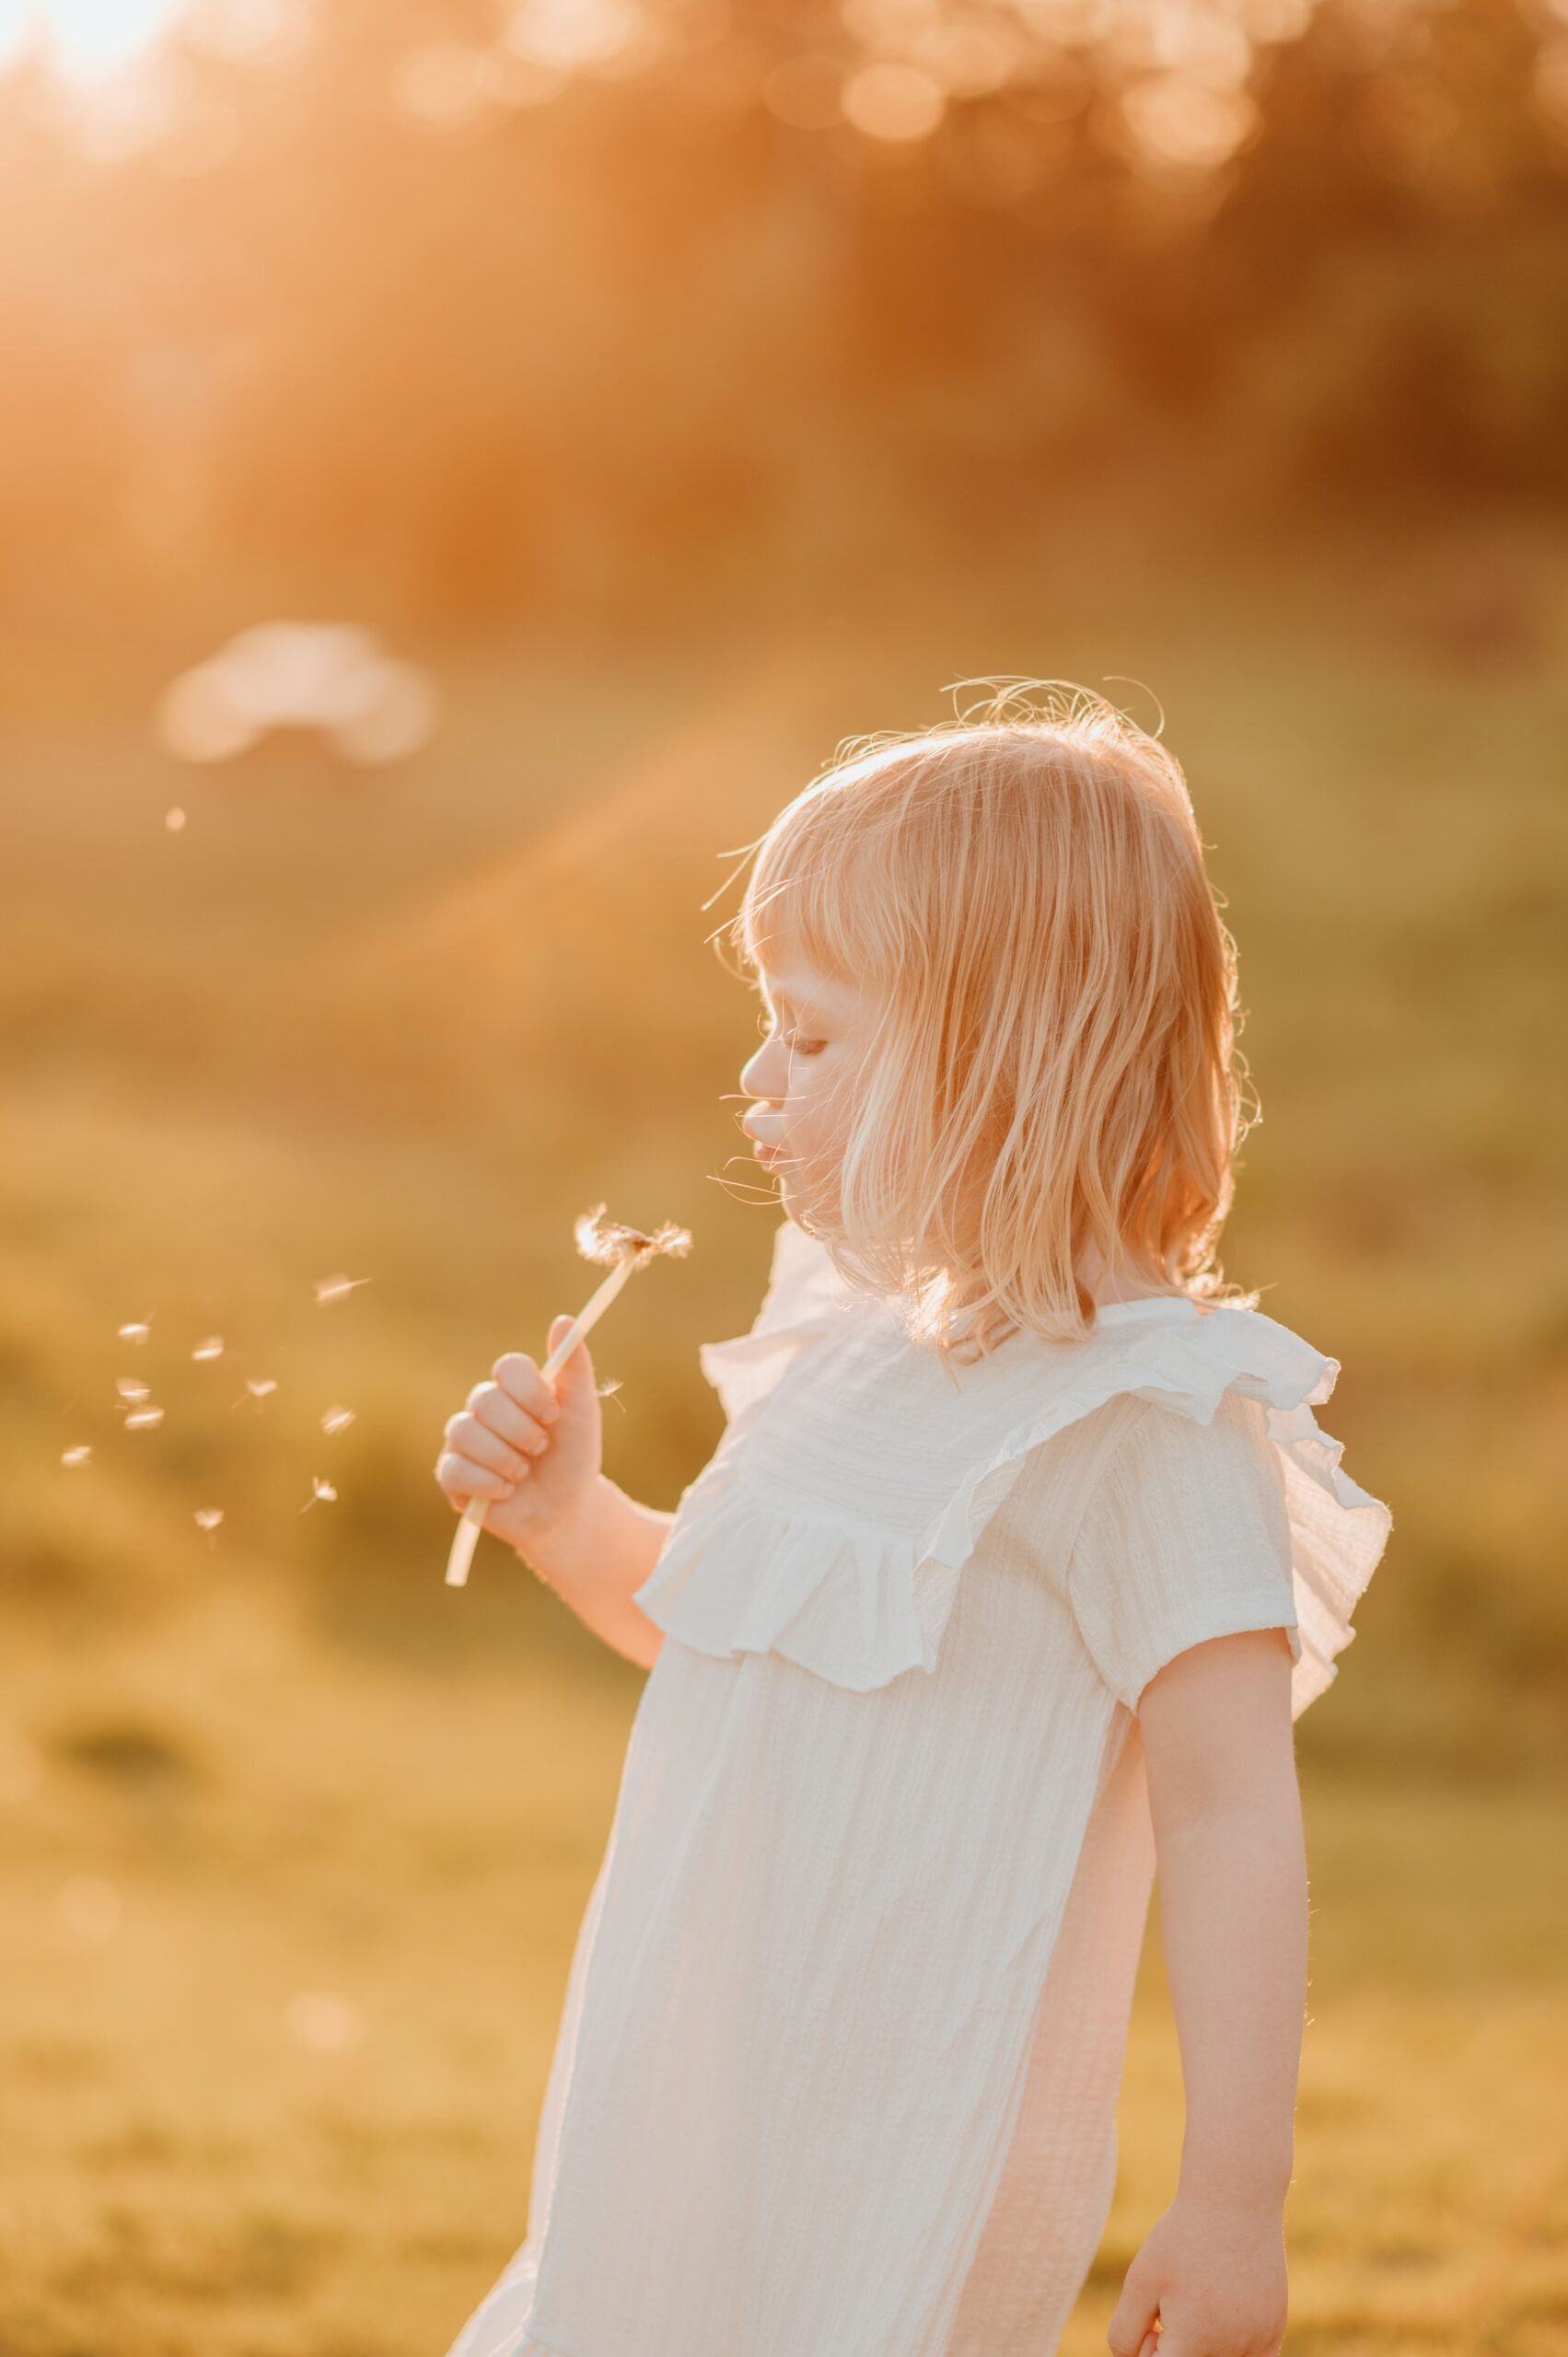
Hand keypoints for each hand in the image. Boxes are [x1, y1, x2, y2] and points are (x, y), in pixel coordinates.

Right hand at [434, 1316, 603, 1561]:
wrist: (566, 1510)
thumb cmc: (573, 1458)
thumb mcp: (582, 1412)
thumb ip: (575, 1367)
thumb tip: (564, 1320)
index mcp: (513, 1389)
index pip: (507, 1367)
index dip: (531, 1391)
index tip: (554, 1413)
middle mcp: (482, 1409)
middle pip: (485, 1400)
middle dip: (522, 1431)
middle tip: (541, 1448)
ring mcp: (463, 1441)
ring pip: (465, 1433)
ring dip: (507, 1460)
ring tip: (524, 1473)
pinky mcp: (451, 1475)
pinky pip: (455, 1470)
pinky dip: (488, 1484)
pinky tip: (506, 1491)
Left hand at [1106, 2190, 1287, 2356]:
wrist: (1235, 2202)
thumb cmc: (1182, 2239)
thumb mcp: (1140, 2281)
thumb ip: (1126, 2333)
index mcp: (1194, 2343)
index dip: (1149, 2350)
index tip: (1151, 2321)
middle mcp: (1230, 2351)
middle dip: (1174, 2347)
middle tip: (1172, 2309)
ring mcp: (1257, 2344)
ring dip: (1202, 2346)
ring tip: (1199, 2306)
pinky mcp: (1274, 2332)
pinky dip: (1234, 2350)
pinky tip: (1224, 2315)